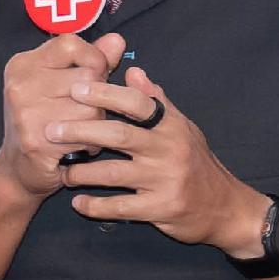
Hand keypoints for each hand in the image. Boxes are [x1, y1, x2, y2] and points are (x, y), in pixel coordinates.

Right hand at [0, 30, 136, 201]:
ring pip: (92, 109)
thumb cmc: (45, 122)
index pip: (70, 44)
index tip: (95, 75)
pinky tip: (77, 148)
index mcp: (24, 64)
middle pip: (87, 77)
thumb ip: (90, 60)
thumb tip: (117, 40)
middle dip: (99, 98)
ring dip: (97, 124)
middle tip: (86, 112)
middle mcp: (20, 85)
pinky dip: (90, 145)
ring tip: (83, 131)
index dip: (93, 59)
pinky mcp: (36, 142)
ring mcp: (25, 114)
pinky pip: (86, 137)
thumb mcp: (61, 84)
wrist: (17, 169)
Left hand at [63, 56, 268, 252]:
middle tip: (52, 128)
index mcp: (172, 126)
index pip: (137, 103)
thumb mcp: (183, 128)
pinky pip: (121, 207)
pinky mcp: (161, 209)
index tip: (76, 87)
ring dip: (82, 172)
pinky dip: (96, 205)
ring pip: (114, 173)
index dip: (106, 94)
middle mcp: (169, 150)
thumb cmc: (198, 164)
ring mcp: (165, 180)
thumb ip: (157, 102)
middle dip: (82, 130)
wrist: (225, 208)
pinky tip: (78, 202)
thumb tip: (132, 71)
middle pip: (119, 135)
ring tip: (62, 170)